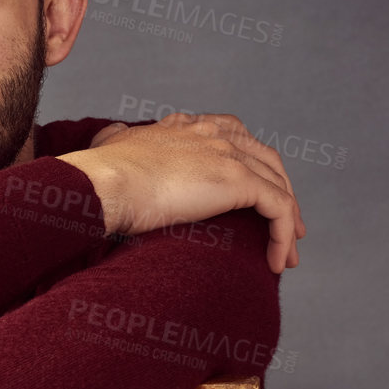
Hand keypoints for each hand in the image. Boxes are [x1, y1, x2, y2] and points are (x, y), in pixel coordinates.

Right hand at [58, 112, 307, 273]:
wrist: (103, 183)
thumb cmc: (99, 173)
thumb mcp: (109, 143)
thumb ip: (118, 137)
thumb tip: (114, 135)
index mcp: (188, 126)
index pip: (235, 138)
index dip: (252, 166)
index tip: (256, 194)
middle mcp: (213, 133)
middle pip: (267, 160)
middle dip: (282, 192)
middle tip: (288, 225)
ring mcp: (228, 153)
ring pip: (279, 187)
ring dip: (288, 222)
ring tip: (286, 255)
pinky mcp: (237, 180)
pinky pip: (278, 209)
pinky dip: (283, 235)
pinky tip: (277, 262)